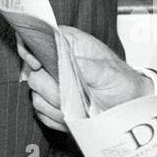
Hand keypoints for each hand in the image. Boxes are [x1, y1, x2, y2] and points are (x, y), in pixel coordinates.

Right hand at [18, 31, 151, 131]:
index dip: (30, 49)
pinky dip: (56, 118)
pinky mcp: (51, 104)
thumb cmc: (121, 81)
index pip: (37, 38)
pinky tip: (74, 116)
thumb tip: (69, 63)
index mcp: (68, 44)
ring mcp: (51, 84)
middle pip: (32, 73)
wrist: (126, 105)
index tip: (37, 64)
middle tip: (71, 93)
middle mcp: (56, 63)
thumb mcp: (109, 72)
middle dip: (51, 88)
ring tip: (79, 106)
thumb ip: (88, 66)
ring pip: (35, 96)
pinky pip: (41, 113)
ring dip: (56, 106)